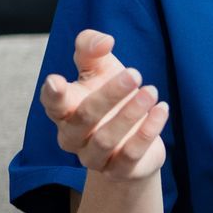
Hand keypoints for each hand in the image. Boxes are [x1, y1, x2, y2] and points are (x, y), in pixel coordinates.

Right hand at [40, 29, 170, 181]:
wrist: (132, 140)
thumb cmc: (109, 97)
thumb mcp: (99, 68)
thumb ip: (92, 49)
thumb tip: (104, 41)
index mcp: (63, 111)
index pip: (51, 103)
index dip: (52, 94)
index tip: (57, 80)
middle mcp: (73, 137)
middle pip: (84, 118)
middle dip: (109, 95)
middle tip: (135, 73)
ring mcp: (93, 157)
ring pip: (106, 139)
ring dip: (130, 114)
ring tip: (151, 91)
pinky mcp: (118, 171)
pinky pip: (130, 155)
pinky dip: (146, 132)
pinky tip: (161, 110)